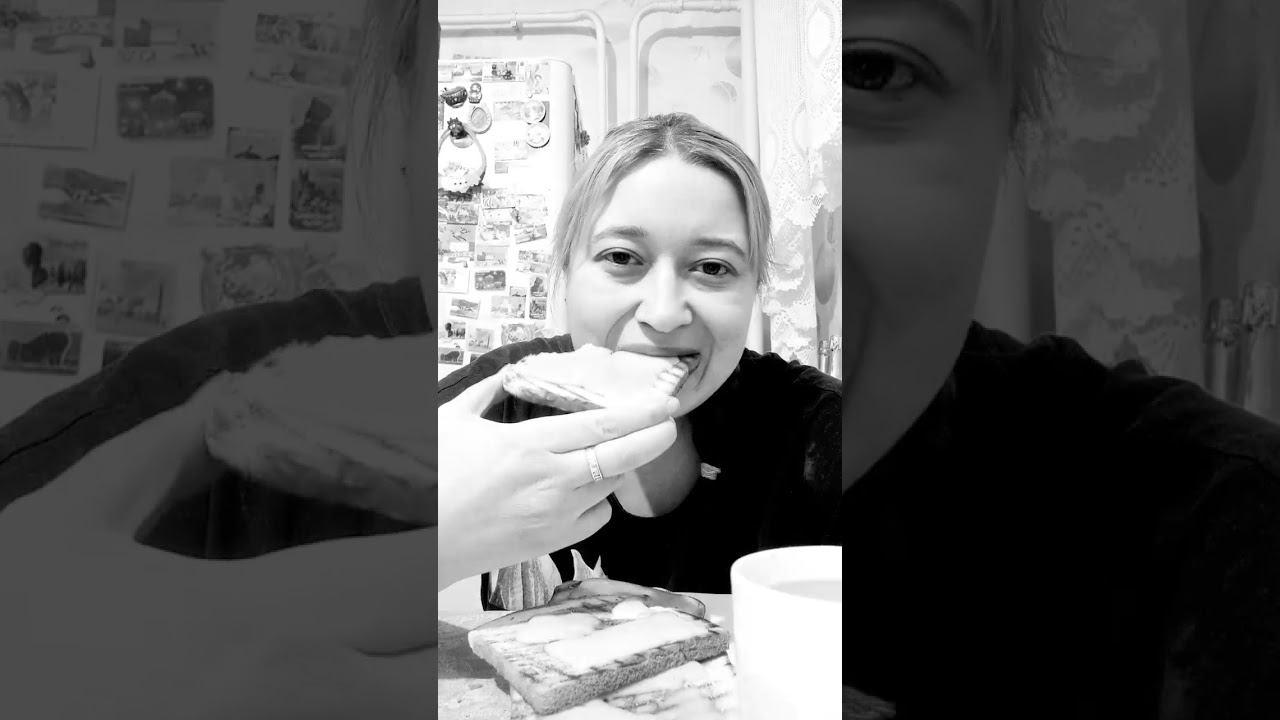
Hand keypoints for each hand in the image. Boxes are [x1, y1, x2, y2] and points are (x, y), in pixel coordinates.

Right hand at [0, 379, 435, 719]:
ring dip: (415, 687)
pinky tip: (340, 684)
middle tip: (426, 610)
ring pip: (409, 717)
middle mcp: (298, 689)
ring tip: (387, 654)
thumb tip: (224, 395)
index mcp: (257, 612)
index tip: (469, 521)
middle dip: (444, 639)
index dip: (453, 548)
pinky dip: (368, 713)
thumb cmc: (10, 637)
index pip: (411, 574)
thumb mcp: (65, 528)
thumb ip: (154, 457)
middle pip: (434, 668)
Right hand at [438, 373, 677, 588]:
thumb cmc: (427, 479)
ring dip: (620, 466)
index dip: (642, 414)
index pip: (602, 425)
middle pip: (622, 458)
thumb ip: (486, 391)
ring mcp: (554, 517)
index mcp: (528, 445)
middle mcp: (550, 482)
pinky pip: (596, 519)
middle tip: (670, 424)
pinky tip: (588, 488)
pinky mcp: (551, 544)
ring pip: (610, 487)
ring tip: (617, 450)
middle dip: (654, 438)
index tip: (666, 403)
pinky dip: (600, 501)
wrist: (413, 544)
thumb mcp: (451, 421)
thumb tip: (508, 371)